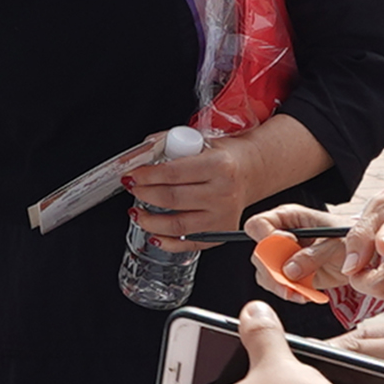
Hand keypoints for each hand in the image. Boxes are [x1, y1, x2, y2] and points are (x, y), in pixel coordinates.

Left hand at [128, 113, 317, 242]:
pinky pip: (188, 243)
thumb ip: (170, 143)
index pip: (173, 173)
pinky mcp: (221, 233)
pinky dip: (167, 242)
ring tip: (136, 212)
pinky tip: (154, 233)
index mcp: (219, 166)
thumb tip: (141, 152)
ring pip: (177, 225)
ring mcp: (223, 216)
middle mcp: (223, 193)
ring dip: (149, 221)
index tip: (132, 175)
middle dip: (144, 194)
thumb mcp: (201, 141)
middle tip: (133, 189)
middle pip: (172, 199)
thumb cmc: (223, 157)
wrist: (250, 172)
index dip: (147, 176)